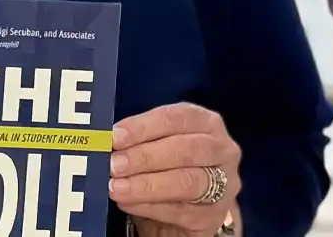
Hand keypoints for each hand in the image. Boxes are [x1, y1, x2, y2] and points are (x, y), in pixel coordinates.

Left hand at [109, 102, 239, 236]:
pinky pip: (180, 211)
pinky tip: (127, 203)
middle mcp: (223, 150)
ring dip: (147, 184)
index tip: (115, 136)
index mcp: (208, 123)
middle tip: (113, 164)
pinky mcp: (213, 216)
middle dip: (146, 156)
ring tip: (116, 187)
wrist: (183, 214)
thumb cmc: (168, 170)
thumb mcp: (157, 148)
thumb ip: (140, 141)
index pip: (179, 117)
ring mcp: (224, 184)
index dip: (145, 126)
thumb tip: (109, 141)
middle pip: (186, 149)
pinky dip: (149, 206)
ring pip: (187, 181)